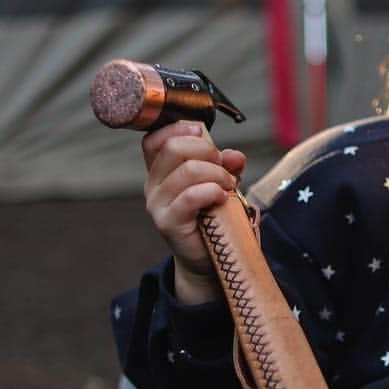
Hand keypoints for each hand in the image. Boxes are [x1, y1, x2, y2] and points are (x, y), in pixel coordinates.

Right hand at [141, 122, 246, 303]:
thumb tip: (235, 155)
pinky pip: (191, 196)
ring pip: (188, 170)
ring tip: (228, 186)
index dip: (178, 129)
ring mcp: (158, 205)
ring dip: (217, 174)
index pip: (154, 139)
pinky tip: (223, 199)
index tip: (201, 134)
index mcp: (160, 171)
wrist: (208, 259)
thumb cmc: (212, 218)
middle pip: (175, 148)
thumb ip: (226, 165)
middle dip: (207, 152)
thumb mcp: (221, 183)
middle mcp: (153, 186)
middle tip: (223, 168)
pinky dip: (213, 192)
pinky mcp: (168, 223)